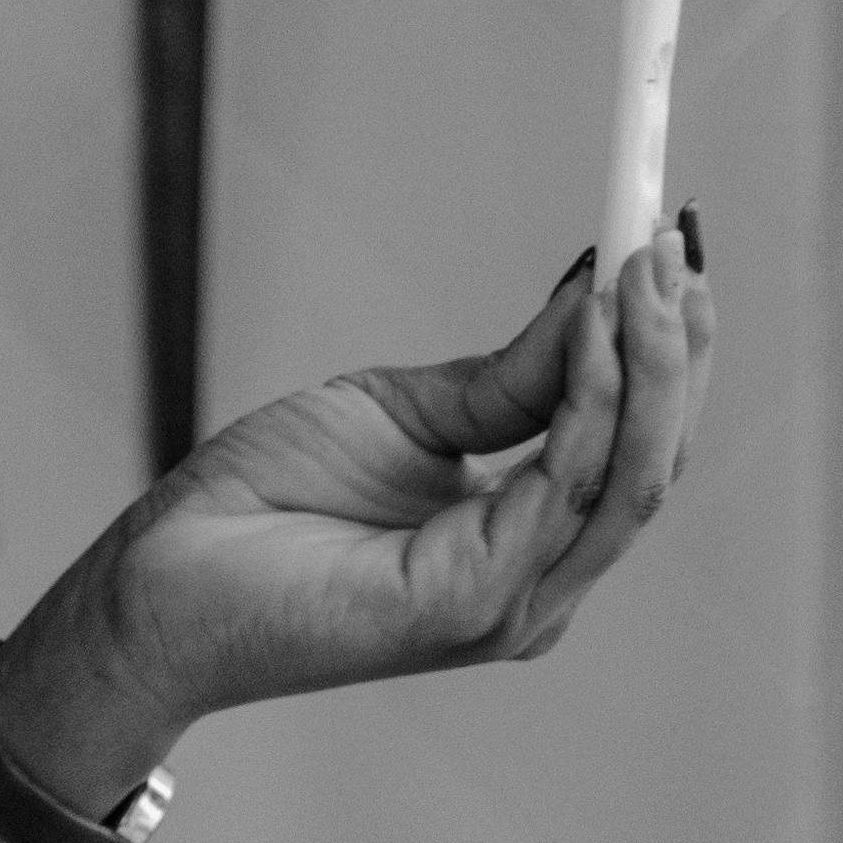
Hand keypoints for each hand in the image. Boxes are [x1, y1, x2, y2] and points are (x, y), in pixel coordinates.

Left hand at [0, 228, 710, 802]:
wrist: (160, 583)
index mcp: (526, 546)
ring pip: (633, 476)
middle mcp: (538, 584)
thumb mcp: (406, 412)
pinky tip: (596, 325)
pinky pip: (565, 483)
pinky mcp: (474, 602)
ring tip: (652, 265)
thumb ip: (509, 379)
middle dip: (681, 348)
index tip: (677, 251)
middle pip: (656, 462)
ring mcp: (514, 601)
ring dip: (655, 361)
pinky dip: (594, 397)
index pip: (635, 449)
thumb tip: (595, 298)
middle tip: (680, 241)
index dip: (671, 354)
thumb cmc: (268, 507)